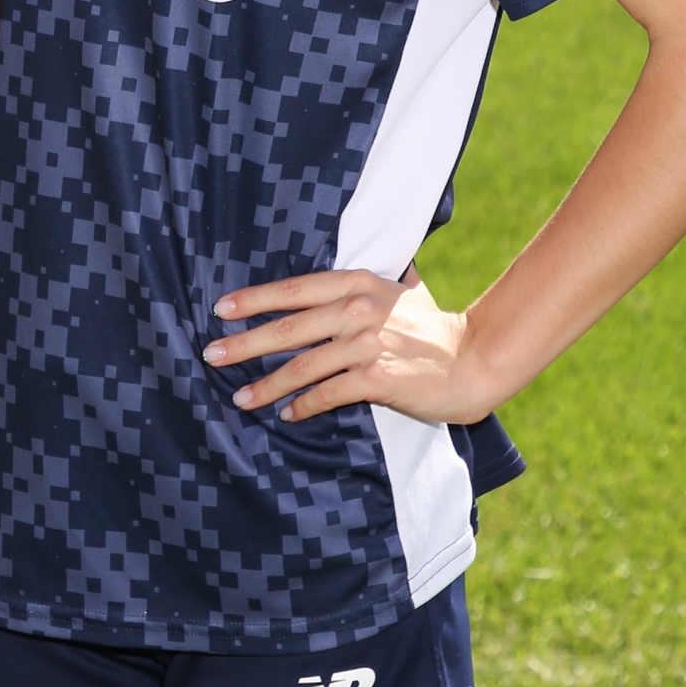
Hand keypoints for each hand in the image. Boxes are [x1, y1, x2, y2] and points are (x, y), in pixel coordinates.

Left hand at [203, 268, 492, 426]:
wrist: (474, 360)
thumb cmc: (431, 330)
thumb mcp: (397, 292)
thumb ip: (365, 284)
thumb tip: (341, 272)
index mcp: (358, 283)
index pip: (294, 288)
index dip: (255, 299)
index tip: (221, 309)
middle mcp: (359, 309)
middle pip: (288, 327)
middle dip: (244, 342)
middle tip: (211, 354)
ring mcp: (368, 343)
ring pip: (303, 365)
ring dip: (267, 383)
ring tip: (240, 396)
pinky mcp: (378, 378)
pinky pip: (329, 394)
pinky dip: (303, 405)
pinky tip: (286, 414)